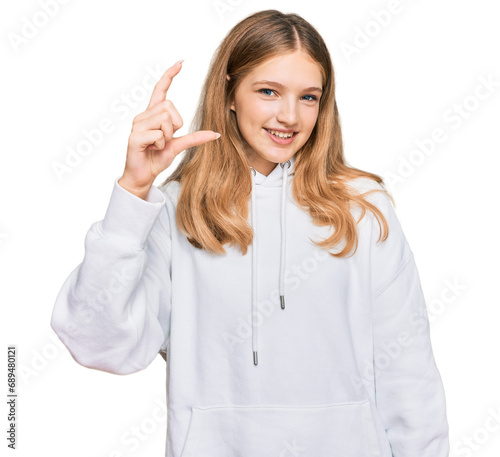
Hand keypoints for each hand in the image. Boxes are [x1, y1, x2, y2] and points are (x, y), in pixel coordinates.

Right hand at [118, 60, 219, 198]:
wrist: (143, 176)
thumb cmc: (157, 158)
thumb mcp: (178, 146)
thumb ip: (195, 138)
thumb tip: (216, 133)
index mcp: (152, 115)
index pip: (160, 90)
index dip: (169, 76)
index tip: (180, 63)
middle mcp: (143, 116)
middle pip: (169, 106)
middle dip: (175, 125)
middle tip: (166, 139)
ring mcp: (137, 125)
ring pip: (165, 119)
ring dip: (168, 136)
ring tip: (158, 145)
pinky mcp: (134, 137)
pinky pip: (158, 134)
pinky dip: (161, 144)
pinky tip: (152, 149)